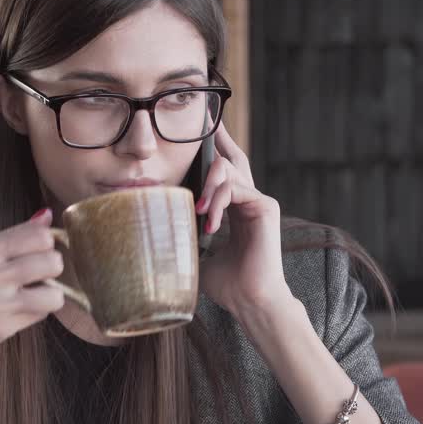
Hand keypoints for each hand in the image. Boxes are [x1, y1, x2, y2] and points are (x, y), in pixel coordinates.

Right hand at [0, 209, 64, 371]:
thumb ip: (10, 235)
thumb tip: (45, 216)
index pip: (39, 236)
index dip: (47, 244)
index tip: (41, 252)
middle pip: (52, 262)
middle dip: (52, 269)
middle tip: (41, 275)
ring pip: (54, 293)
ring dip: (50, 294)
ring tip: (36, 294)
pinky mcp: (2, 326)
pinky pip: (41, 315)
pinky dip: (38, 311)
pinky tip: (23, 309)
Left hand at [196, 125, 291, 315]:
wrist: (250, 301)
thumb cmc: (229, 285)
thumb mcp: (198, 256)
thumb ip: (186, 239)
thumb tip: (156, 237)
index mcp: (236, 210)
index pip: (226, 175)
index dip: (216, 152)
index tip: (205, 134)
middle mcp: (250, 201)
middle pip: (233, 160)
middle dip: (219, 140)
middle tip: (206, 122)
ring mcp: (259, 202)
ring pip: (229, 172)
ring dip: (208, 187)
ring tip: (199, 211)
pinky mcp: (266, 206)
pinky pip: (236, 188)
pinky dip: (219, 201)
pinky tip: (211, 221)